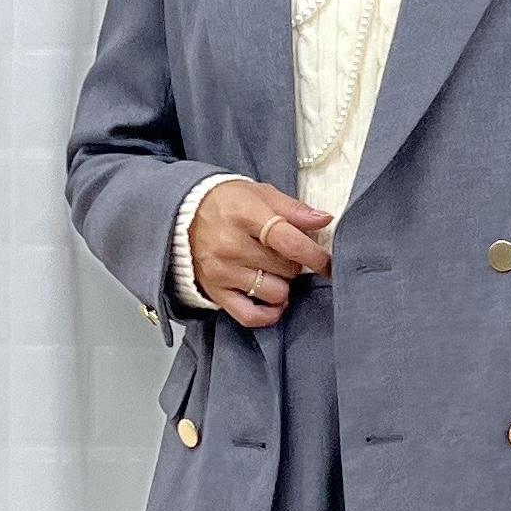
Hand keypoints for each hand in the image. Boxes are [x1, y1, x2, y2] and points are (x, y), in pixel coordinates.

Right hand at [189, 179, 333, 326]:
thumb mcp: (260, 194)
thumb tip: (324, 220)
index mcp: (244, 215)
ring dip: (283, 285)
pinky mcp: (215, 291)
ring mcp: (222, 271)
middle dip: (294, 264)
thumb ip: (293, 209)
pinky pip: (250, 316)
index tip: (327, 263)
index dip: (315, 255)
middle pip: (286, 268)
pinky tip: (274, 302)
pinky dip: (268, 314)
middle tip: (285, 255)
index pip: (289, 241)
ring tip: (274, 272)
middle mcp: (231, 245)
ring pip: (274, 292)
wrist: (183, 213)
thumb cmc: (227, 202)